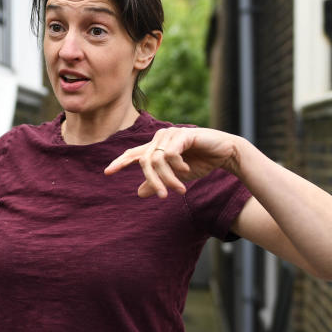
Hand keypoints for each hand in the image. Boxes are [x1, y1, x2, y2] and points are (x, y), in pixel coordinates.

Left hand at [104, 127, 242, 197]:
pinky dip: (178, 167)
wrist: (225, 154)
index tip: (107, 172)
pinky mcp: (182, 134)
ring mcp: (170, 134)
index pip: (134, 154)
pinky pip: (170, 155)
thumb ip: (158, 182)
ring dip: (168, 178)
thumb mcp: (176, 177)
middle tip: (162, 196)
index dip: (120, 162)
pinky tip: (187, 170)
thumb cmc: (201, 163)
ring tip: (180, 188)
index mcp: (157, 147)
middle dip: (153, 181)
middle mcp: (160, 138)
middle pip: (144, 161)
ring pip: (156, 160)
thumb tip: (138, 193)